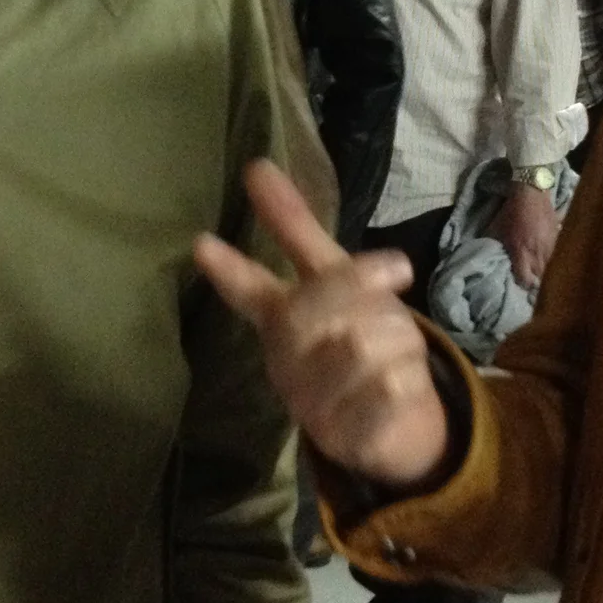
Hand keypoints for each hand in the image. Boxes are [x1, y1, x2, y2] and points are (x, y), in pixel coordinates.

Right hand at [193, 159, 451, 487]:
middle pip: (318, 307)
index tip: (202, 243)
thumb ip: (294, 228)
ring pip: (361, 345)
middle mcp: (288, 361)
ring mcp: (314, 403)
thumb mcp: (333, 277)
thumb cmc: (356, 341)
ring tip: (400, 351)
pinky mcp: (348, 436)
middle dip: (365, 289)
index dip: (229, 269)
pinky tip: (400, 386)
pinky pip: (381, 395)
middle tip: (393, 278)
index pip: (250, 290)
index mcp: (281, 319)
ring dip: (397, 338)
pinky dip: (400, 385)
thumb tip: (258, 166)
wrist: (393, 430)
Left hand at [494, 182, 559, 291]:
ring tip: (545, 278)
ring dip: (548, 274)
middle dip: (537, 284)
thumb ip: (493, 246)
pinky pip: (560, 256)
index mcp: (521, 252)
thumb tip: (487, 258)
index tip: (520, 285)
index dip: (523, 285)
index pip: (525, 280)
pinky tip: (554, 262)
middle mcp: (538, 254)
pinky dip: (557, 261)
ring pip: (553, 270)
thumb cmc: (511, 212)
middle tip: (533, 286)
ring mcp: (551, 247)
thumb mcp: (496, 229)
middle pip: (542, 279)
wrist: (531, 193)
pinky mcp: (560, 239)